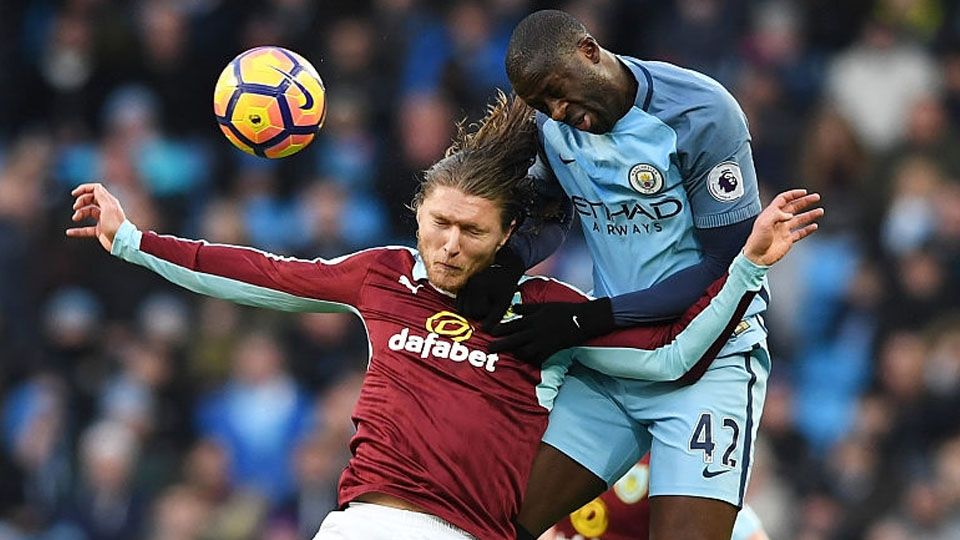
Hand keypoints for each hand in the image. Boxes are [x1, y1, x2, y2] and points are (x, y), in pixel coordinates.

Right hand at [65, 182, 127, 251]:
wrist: (122, 242)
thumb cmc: (115, 225)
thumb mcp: (108, 208)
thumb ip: (101, 197)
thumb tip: (96, 187)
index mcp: (109, 202)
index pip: (96, 190)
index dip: (84, 189)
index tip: (74, 194)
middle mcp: (106, 209)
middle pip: (90, 200)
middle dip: (81, 202)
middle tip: (75, 208)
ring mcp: (103, 220)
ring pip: (87, 212)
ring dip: (79, 214)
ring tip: (75, 219)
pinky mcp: (100, 230)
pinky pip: (86, 229)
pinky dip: (77, 230)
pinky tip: (69, 232)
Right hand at [457, 247, 525, 330]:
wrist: (503, 267)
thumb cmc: (505, 286)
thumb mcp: (503, 303)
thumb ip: (494, 318)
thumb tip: (485, 331)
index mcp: (477, 288)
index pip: (476, 312)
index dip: (486, 313)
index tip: (495, 306)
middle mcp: (466, 285)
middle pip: (466, 312)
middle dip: (477, 313)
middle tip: (489, 306)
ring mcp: (462, 285)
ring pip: (461, 308)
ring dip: (471, 310)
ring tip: (484, 303)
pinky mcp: (460, 286)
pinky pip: (459, 302)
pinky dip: (467, 305)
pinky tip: (478, 301)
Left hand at [488, 298, 613, 362]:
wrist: (581, 320)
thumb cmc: (563, 311)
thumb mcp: (543, 306)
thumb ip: (527, 309)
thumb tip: (513, 308)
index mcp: (533, 319)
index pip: (513, 324)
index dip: (501, 328)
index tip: (490, 332)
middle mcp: (536, 331)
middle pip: (514, 339)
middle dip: (501, 344)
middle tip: (489, 348)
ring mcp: (543, 342)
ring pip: (525, 351)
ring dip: (515, 353)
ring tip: (509, 355)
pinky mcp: (551, 350)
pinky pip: (538, 358)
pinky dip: (531, 361)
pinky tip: (526, 362)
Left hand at [744, 189, 823, 265]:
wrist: (757, 257)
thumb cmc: (757, 240)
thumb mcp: (763, 224)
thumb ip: (776, 215)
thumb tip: (790, 214)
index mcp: (771, 214)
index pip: (783, 199)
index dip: (793, 194)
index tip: (804, 192)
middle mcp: (778, 220)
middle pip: (793, 207)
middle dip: (805, 201)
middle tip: (816, 197)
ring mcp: (783, 230)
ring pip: (799, 219)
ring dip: (810, 214)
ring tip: (820, 211)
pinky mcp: (787, 240)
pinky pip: (800, 233)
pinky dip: (808, 229)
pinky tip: (815, 226)